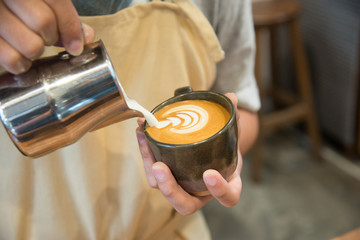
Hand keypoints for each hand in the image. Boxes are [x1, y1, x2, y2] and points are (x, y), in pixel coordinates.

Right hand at [0, 0, 94, 73]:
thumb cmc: (15, 6)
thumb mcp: (36, 1)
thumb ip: (60, 14)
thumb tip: (86, 36)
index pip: (56, 1)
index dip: (71, 26)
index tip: (77, 45)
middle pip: (44, 23)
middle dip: (51, 38)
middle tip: (44, 38)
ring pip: (31, 45)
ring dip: (36, 52)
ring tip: (28, 46)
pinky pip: (11, 59)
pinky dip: (21, 64)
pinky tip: (19, 58)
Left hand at [136, 93, 242, 215]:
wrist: (214, 152)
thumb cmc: (225, 148)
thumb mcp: (233, 135)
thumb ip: (233, 118)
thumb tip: (231, 97)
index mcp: (225, 187)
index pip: (227, 197)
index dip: (219, 190)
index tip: (210, 173)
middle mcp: (202, 194)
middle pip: (185, 205)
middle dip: (170, 189)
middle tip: (160, 167)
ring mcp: (183, 189)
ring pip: (163, 189)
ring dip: (150, 166)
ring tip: (145, 138)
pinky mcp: (167, 178)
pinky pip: (154, 173)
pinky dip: (146, 152)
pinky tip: (142, 131)